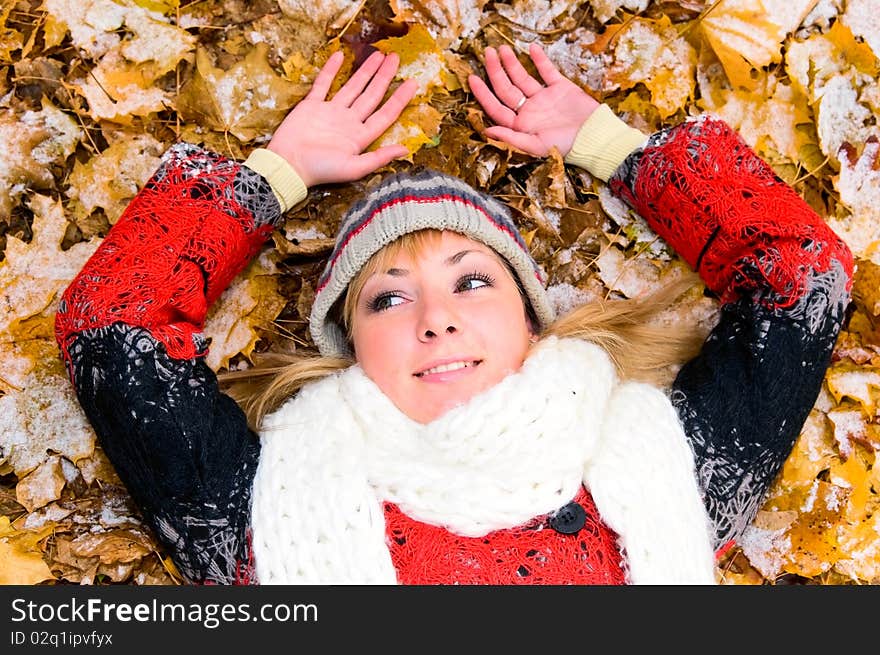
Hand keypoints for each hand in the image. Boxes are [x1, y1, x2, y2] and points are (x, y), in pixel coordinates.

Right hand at [267, 50, 418, 186]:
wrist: (288, 164)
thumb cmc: (321, 170)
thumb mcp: (354, 168)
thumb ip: (379, 158)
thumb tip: (405, 150)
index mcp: (360, 136)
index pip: (385, 114)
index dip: (399, 99)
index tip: (413, 83)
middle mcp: (349, 122)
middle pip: (372, 95)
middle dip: (384, 77)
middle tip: (395, 58)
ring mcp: (331, 112)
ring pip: (353, 87)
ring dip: (365, 71)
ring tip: (378, 55)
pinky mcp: (312, 106)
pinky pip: (323, 84)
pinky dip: (331, 70)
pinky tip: (340, 56)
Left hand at [468, 43, 599, 157]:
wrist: (595, 136)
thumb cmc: (565, 146)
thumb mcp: (535, 145)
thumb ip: (511, 138)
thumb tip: (486, 131)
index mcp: (520, 125)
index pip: (496, 107)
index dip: (483, 94)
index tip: (473, 78)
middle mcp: (529, 110)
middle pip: (506, 89)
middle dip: (496, 71)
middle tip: (488, 53)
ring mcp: (544, 98)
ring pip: (523, 78)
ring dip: (512, 64)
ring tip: (502, 49)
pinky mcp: (560, 88)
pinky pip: (547, 71)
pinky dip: (540, 60)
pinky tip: (531, 48)